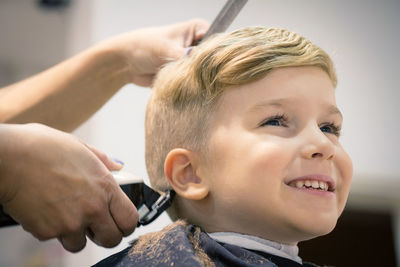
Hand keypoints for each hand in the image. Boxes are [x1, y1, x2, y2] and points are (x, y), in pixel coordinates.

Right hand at [0, 123, 137, 251]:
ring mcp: (71, 222)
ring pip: (80, 244)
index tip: (120, 223)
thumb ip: (103, 160)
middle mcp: (93, 207)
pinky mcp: (48, 232)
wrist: (8, 157)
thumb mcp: (79, 147)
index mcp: (105, 186)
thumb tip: (118, 166)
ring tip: (64, 214)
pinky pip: (55, 238)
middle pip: (112, 239)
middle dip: (105, 235)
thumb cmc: (42, 147)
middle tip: (95, 227)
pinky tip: (45, 210)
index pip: (129, 219)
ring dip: (75, 234)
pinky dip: (51, 229)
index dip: (126, 224)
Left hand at [103, 19, 208, 85]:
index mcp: (198, 30)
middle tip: (197, 76)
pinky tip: (186, 89)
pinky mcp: (186, 75)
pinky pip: (194, 83)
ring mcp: (192, 61)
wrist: (127, 63)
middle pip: (213, 59)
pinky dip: (190, 87)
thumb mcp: (167, 48)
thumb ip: (185, 57)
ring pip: (204, 73)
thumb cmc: (145, 46)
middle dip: (206, 69)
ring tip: (187, 82)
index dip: (217, 53)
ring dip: (197, 79)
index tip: (210, 65)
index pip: (217, 40)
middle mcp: (198, 45)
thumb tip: (200, 66)